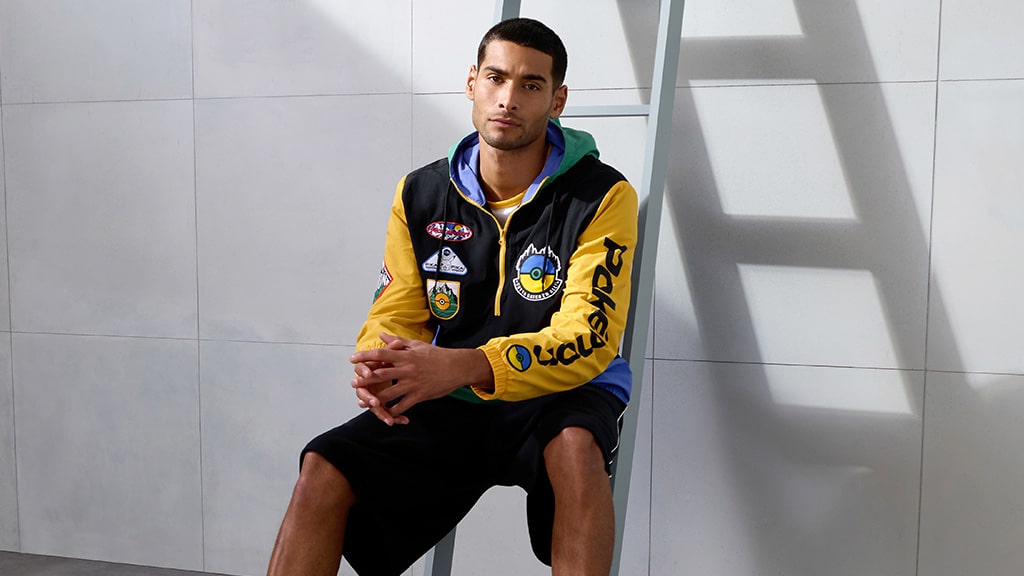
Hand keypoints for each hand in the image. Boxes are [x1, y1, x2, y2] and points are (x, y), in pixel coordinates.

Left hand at [350, 333, 492, 423]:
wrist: (457, 367)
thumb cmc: (436, 355)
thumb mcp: (417, 345)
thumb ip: (398, 341)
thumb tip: (381, 335)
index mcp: (406, 356)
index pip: (381, 354)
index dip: (366, 356)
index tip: (353, 359)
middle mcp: (407, 369)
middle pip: (381, 374)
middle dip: (365, 379)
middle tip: (353, 382)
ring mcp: (413, 384)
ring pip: (389, 393)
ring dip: (375, 398)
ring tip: (363, 401)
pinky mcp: (420, 395)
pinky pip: (403, 405)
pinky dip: (393, 410)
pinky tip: (385, 413)